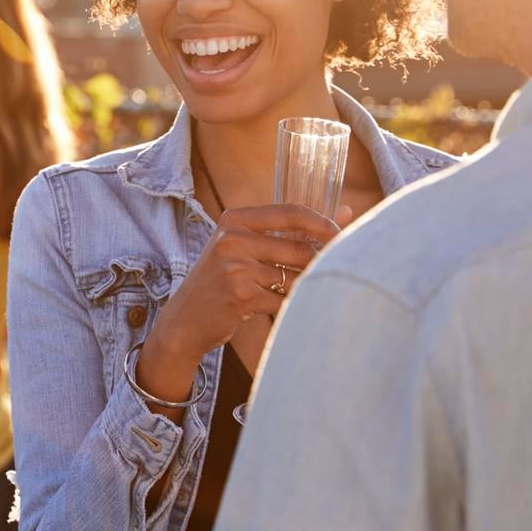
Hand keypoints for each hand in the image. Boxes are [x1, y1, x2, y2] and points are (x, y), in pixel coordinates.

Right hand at [134, 204, 344, 404]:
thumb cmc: (222, 280)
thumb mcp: (244, 247)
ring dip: (307, 287)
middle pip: (299, 247)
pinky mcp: (241, 295)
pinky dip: (291, 306)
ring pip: (295, 276)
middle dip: (321, 262)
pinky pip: (284, 299)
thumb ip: (291, 230)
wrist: (185, 319)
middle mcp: (232, 239)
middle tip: (332, 272)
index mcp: (234, 220)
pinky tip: (287, 309)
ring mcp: (236, 267)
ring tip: (306, 292)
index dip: (323, 223)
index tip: (341, 234)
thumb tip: (346, 211)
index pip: (291, 212)